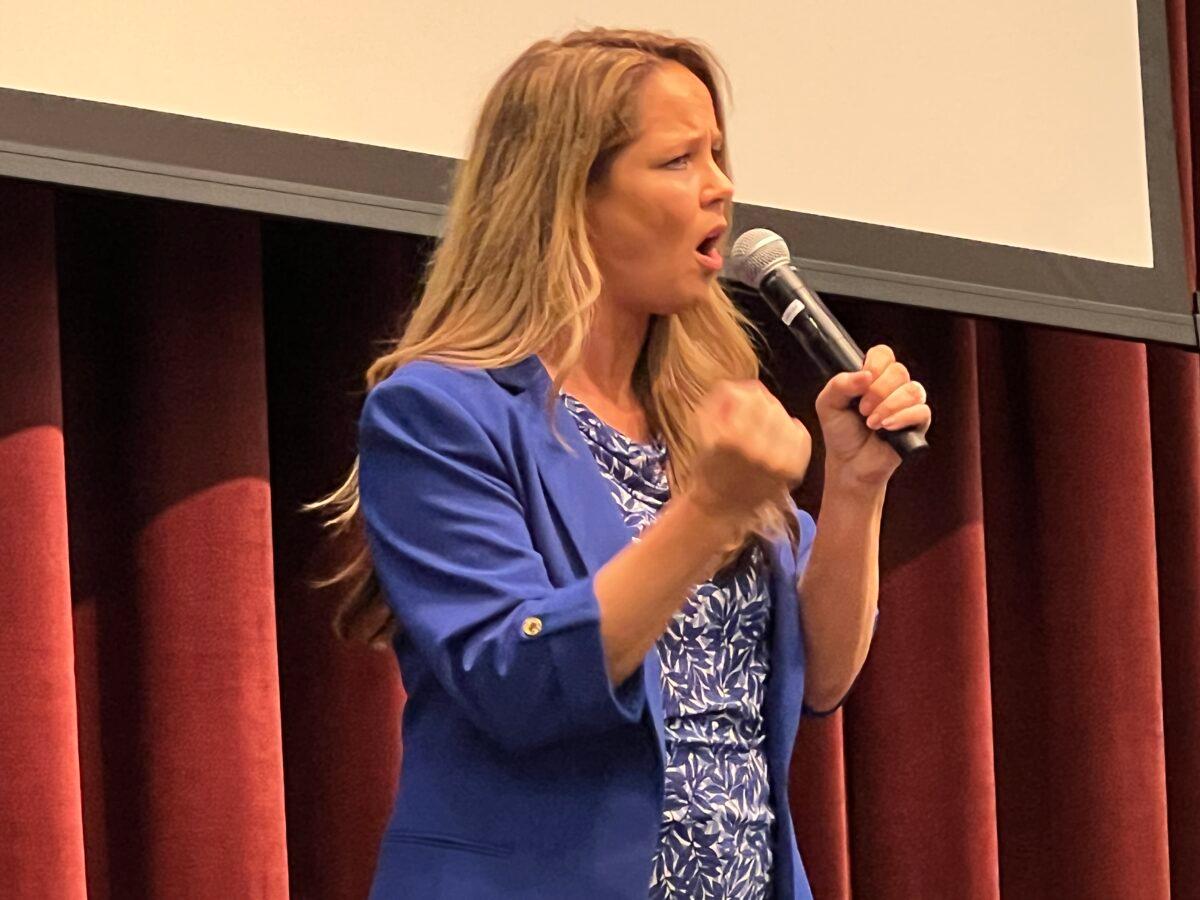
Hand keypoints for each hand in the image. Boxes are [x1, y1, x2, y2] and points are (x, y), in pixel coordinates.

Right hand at [686, 380, 811, 522]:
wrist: (724, 506)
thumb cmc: (710, 465)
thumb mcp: (702, 431)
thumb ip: (716, 402)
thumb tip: (736, 385)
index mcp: (731, 439)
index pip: (749, 396)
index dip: (742, 392)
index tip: (737, 399)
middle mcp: (758, 450)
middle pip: (769, 405)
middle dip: (759, 403)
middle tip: (751, 412)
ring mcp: (779, 461)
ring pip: (786, 417)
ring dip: (775, 416)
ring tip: (764, 426)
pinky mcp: (794, 470)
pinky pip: (801, 434)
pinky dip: (791, 430)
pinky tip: (778, 436)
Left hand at [815, 344, 931, 488]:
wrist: (849, 463)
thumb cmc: (840, 432)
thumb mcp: (828, 404)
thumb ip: (840, 384)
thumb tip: (866, 375)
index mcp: (873, 377)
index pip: (883, 354)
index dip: (875, 363)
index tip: (863, 382)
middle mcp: (893, 387)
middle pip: (899, 371)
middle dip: (878, 391)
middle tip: (862, 410)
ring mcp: (908, 404)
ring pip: (913, 390)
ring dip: (889, 406)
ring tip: (872, 423)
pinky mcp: (918, 423)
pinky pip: (922, 411)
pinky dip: (902, 418)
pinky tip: (886, 428)